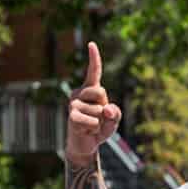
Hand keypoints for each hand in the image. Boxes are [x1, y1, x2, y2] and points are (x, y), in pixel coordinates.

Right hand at [66, 42, 121, 163]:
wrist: (86, 144)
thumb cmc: (100, 128)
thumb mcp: (114, 120)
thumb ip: (116, 113)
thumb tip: (107, 109)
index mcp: (90, 90)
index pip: (93, 72)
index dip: (94, 58)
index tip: (91, 44)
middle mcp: (79, 93)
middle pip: (101, 92)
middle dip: (106, 108)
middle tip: (98, 117)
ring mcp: (73, 104)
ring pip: (98, 111)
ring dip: (101, 122)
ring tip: (92, 125)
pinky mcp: (72, 116)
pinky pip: (91, 122)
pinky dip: (94, 129)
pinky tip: (87, 130)